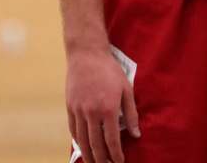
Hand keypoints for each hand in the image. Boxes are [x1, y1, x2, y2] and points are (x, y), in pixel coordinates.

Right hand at [66, 48, 139, 162]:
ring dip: (89, 155)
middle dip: (102, 160)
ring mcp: (79, 111)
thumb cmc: (110, 70)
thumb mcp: (126, 89)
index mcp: (108, 108)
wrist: (87, 54)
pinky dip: (78, 141)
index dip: (116, 155)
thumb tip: (136, 134)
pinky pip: (73, 130)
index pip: (111, 140)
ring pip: (82, 141)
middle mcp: (92, 113)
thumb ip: (131, 113)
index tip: (120, 162)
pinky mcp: (70, 107)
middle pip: (95, 145)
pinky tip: (83, 147)